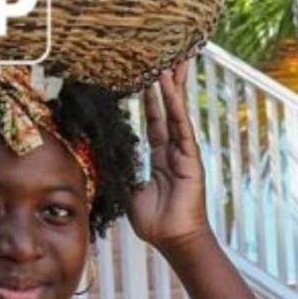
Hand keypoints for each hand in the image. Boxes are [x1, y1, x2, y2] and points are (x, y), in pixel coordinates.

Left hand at [128, 62, 212, 253]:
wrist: (172, 239)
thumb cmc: (154, 221)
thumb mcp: (130, 192)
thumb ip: (122, 173)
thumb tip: (106, 161)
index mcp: (160, 158)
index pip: (155, 122)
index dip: (152, 100)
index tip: (148, 78)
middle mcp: (174, 151)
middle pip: (171, 111)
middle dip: (170, 86)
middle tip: (169, 59)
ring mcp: (184, 154)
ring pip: (177, 114)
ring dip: (173, 89)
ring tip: (171, 64)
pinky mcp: (190, 159)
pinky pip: (181, 127)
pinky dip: (176, 107)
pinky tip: (172, 89)